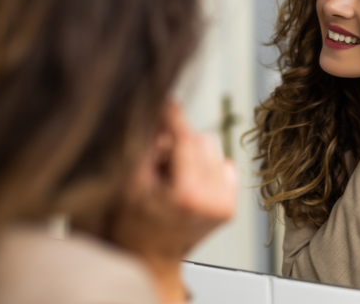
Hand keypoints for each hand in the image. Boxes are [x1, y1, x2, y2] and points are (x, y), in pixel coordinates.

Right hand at [111, 101, 237, 302]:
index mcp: (188, 194)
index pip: (187, 137)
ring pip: (213, 150)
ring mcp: (225, 204)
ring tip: (171, 175)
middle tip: (158, 159)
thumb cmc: (133, 227)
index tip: (166, 101)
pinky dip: (206, 167)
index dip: (173, 116)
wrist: (150, 260)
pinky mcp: (230, 206)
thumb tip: (157, 111)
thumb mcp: (129, 183)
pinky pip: (223, 166)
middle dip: (179, 140)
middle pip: (202, 139)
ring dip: (192, 153)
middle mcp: (213, 199)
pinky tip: (187, 183)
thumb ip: (144, 146)